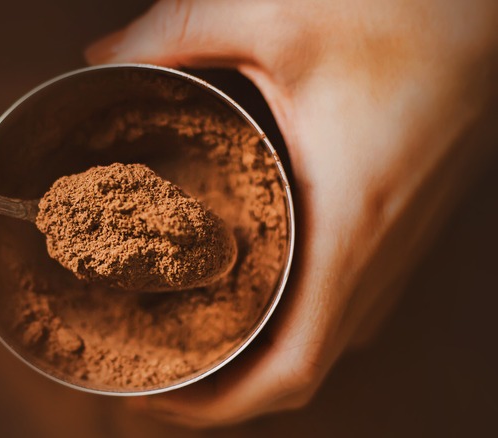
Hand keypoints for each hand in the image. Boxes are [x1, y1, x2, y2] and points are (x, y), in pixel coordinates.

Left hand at [87, 0, 497, 427]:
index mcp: (349, 225)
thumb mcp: (278, 16)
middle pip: (299, 369)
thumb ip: (177, 32)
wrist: (495, 9)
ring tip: (184, 340)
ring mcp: (396, 248)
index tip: (154, 399)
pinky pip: (341, 304)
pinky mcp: (399, 227)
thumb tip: (103, 55)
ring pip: (322, 341)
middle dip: (222, 389)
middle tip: (149, 363)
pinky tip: (247, 294)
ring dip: (254, 359)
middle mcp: (378, 255)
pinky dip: (288, 323)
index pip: (291, 368)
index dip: (219, 405)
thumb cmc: (410, 14)